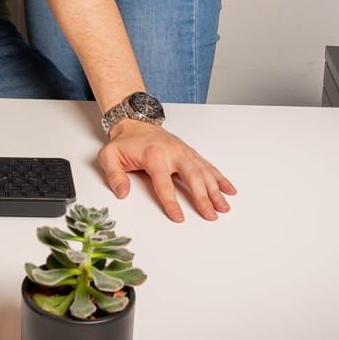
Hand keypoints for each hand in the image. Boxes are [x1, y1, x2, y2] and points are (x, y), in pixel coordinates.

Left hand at [96, 121, 236, 222]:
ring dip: (215, 190)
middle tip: (210, 215)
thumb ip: (113, 175)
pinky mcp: (190, 153)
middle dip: (203, 197)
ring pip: (204, 172)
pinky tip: (229, 190)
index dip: (171, 202)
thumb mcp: (109, 155)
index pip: (164, 183)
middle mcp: (173, 153)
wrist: (135, 122)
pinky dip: (220, 178)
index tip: (179, 217)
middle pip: (192, 177)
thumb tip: (122, 193)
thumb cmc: (124, 142)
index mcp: (153, 155)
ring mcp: (184, 152)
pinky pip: (208, 166)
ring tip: (224, 208)